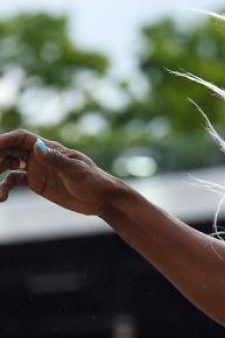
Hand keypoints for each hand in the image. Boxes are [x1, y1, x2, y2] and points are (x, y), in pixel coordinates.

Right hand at [0, 129, 124, 215]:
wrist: (102, 199)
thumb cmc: (93, 181)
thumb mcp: (75, 171)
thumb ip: (56, 160)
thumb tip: (37, 146)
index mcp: (49, 148)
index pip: (21, 138)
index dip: (4, 140)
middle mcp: (40, 156)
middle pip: (10, 150)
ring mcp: (37, 170)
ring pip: (8, 166)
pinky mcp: (36, 184)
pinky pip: (14, 182)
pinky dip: (4, 187)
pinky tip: (1, 197)